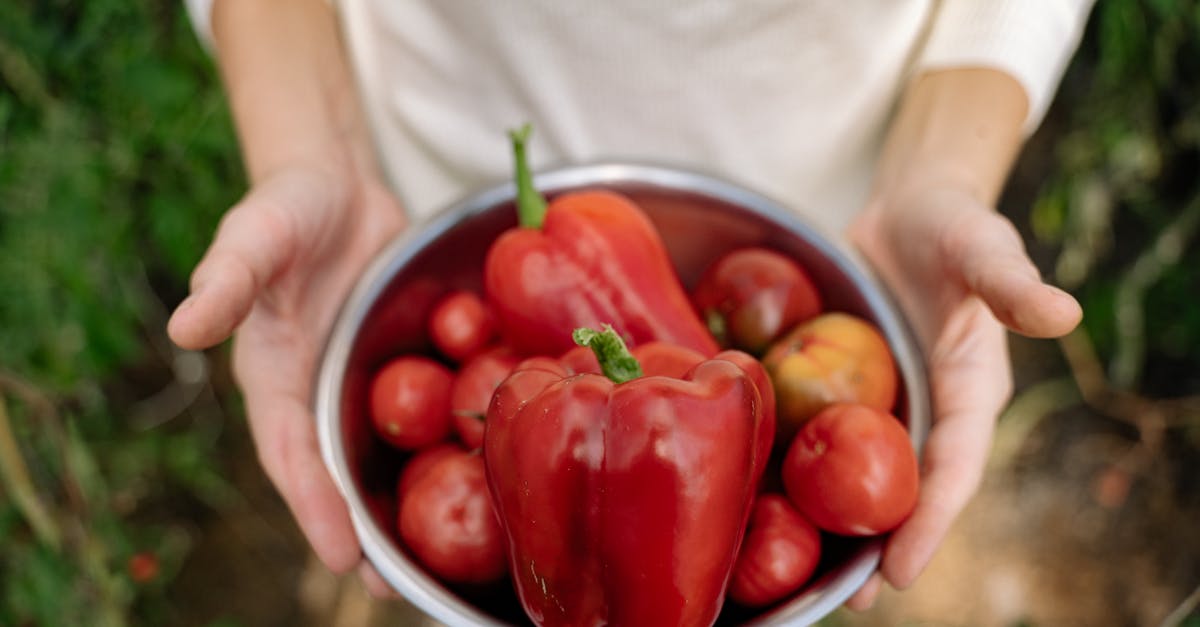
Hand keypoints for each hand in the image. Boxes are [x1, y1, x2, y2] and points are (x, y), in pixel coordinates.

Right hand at [168, 164, 405, 595]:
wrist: (336, 184)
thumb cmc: (287, 205)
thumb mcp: (254, 234)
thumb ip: (226, 278)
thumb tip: (183, 328)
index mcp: (273, 374)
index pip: (290, 453)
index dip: (313, 506)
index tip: (341, 556)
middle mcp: (313, 392)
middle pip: (334, 474)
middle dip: (358, 533)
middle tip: (392, 588)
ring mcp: (355, 382)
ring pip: (375, 456)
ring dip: (397, 507)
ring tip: (432, 563)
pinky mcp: (395, 365)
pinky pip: (417, 413)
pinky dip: (436, 448)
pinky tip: (475, 475)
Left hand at [843, 184, 1081, 607]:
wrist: (909, 208)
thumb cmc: (954, 225)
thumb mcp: (983, 247)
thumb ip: (1012, 283)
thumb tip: (1063, 314)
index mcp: (970, 389)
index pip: (953, 467)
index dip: (930, 519)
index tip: (903, 569)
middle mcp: (929, 408)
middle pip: (907, 487)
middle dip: (882, 544)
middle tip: (851, 600)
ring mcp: (886, 399)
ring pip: (864, 471)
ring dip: (840, 522)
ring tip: (806, 574)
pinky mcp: (847, 385)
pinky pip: (826, 431)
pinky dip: (803, 465)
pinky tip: (767, 493)